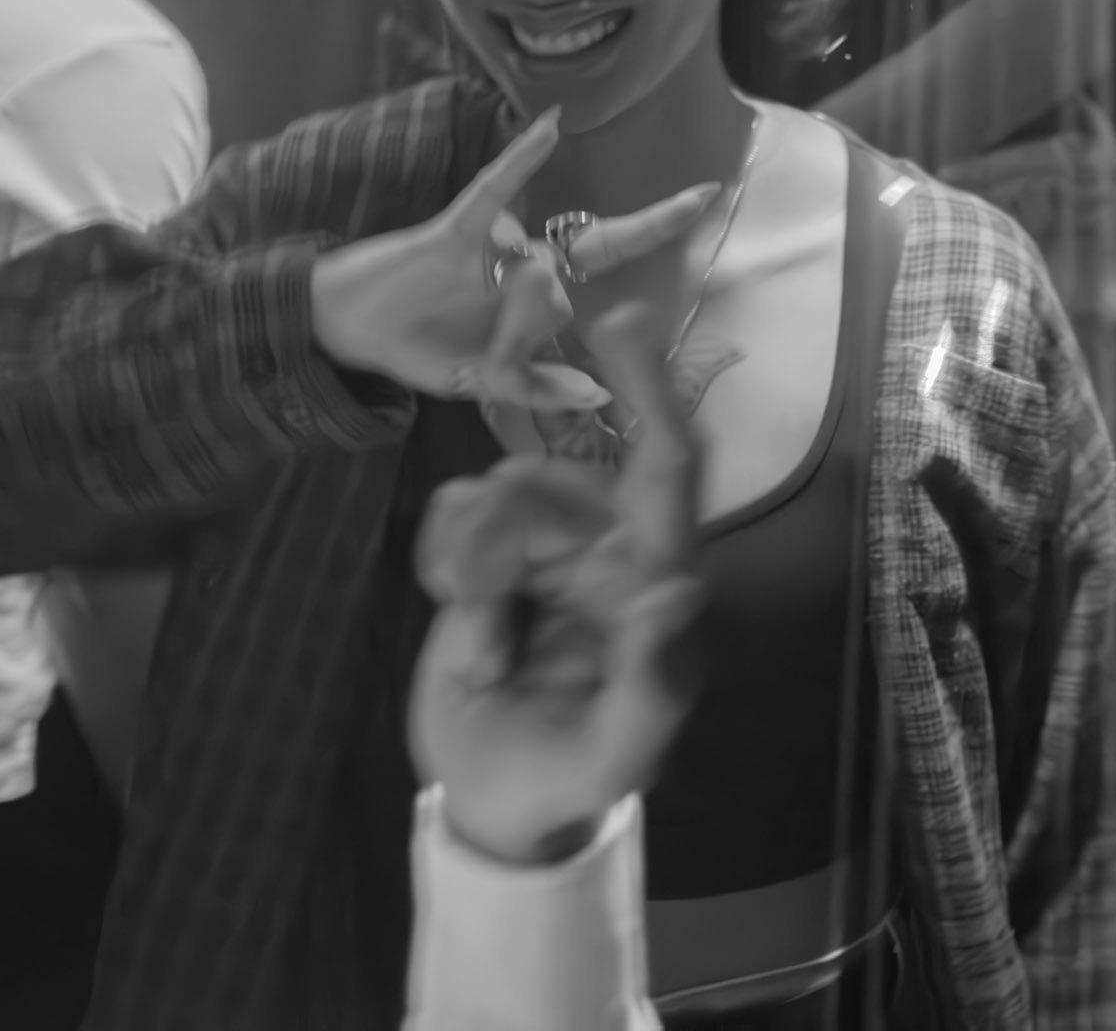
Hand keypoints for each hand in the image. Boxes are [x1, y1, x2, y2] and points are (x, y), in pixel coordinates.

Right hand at [308, 107, 717, 414]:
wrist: (348, 330)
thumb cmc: (419, 345)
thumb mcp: (482, 381)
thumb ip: (537, 388)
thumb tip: (597, 397)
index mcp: (538, 294)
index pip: (607, 264)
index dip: (652, 236)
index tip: (704, 210)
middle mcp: (525, 261)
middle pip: (598, 241)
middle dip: (652, 223)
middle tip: (704, 195)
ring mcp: (494, 245)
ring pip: (536, 265)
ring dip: (514, 321)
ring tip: (478, 356)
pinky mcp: (456, 230)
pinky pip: (494, 192)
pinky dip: (522, 160)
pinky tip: (551, 127)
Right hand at [409, 298, 701, 864]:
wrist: (491, 796)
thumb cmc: (572, 772)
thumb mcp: (620, 748)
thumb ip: (652, 680)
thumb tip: (675, 593)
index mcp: (654, 575)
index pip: (666, 462)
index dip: (651, 387)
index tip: (620, 320)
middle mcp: (605, 541)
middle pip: (547, 481)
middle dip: (505, 543)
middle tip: (490, 637)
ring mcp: (542, 540)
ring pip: (492, 492)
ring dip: (470, 568)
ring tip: (484, 647)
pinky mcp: (482, 546)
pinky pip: (451, 510)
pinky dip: (441, 564)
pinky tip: (459, 617)